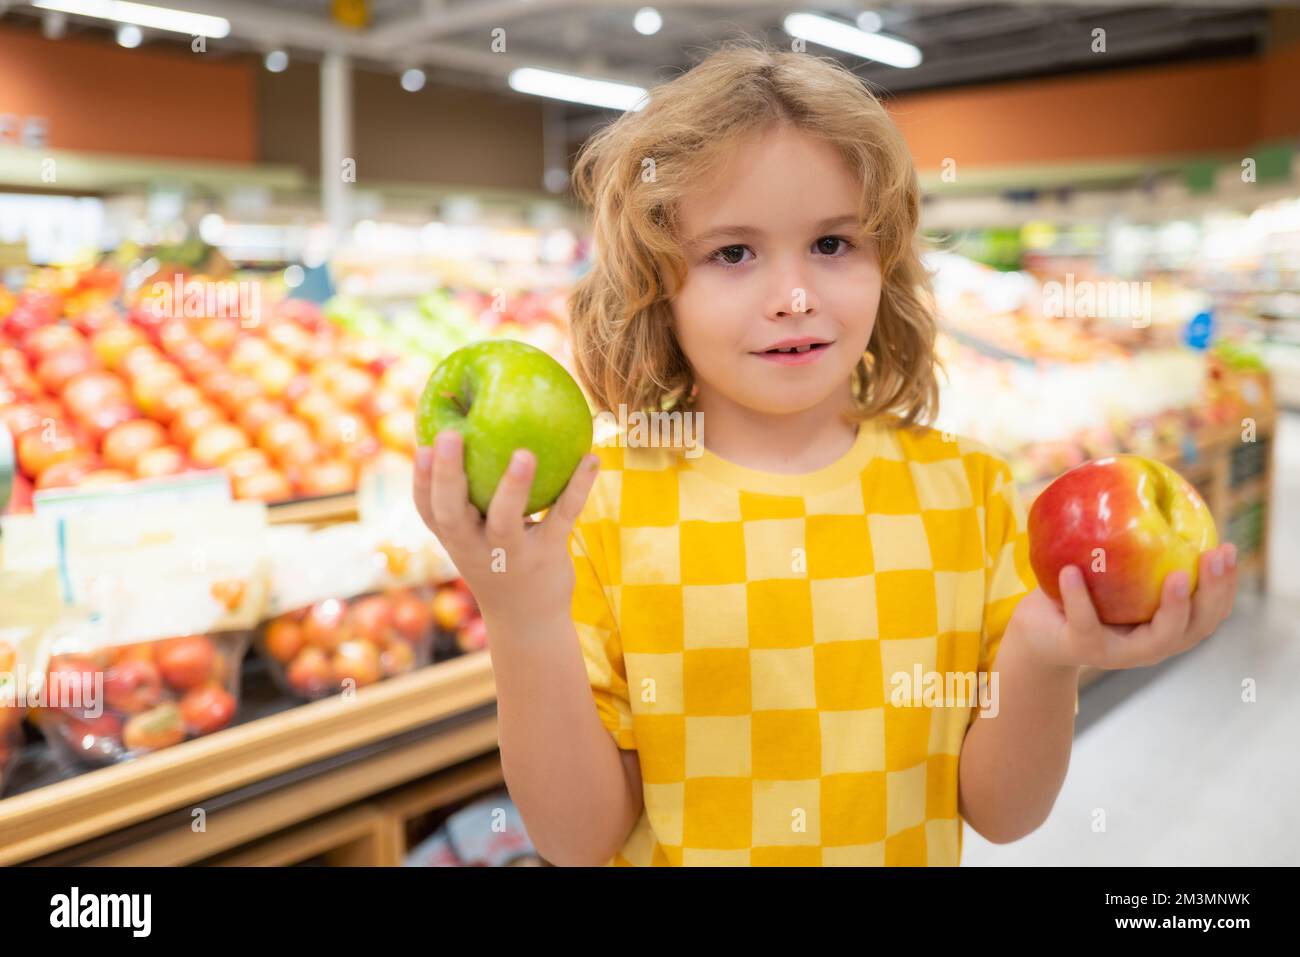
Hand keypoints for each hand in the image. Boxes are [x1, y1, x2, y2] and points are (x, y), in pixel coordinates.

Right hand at [412, 430, 599, 622]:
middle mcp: (475, 548)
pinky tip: (591, 458)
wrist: (528, 620)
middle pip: (452, 512)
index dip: (421, 478)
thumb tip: (478, 425)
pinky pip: (562, 517)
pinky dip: (577, 487)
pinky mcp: (546, 556)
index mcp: (455, 538)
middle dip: (447, 475)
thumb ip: (472, 497)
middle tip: (449, 435)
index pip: (428, 508)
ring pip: (505, 521)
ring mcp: (510, 555)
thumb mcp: (476, 535)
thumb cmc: (498, 561)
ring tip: (524, 453)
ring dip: (513, 487)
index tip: (423, 444)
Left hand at [1009, 543, 1239, 670]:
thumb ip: (1132, 544)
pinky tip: (1071, 571)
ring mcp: (1120, 652)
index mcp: (1166, 625)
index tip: (1227, 547)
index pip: (1208, 610)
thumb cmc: (1081, 593)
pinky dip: (1079, 597)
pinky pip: (1085, 623)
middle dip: (1212, 593)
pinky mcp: (1083, 649)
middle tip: (1212, 557)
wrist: (1037, 632)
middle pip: (1196, 627)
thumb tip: (1148, 481)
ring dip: (1173, 608)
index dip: (1224, 583)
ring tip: (1175, 576)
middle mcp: (1152, 645)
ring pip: (1159, 638)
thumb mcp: (1110, 569)